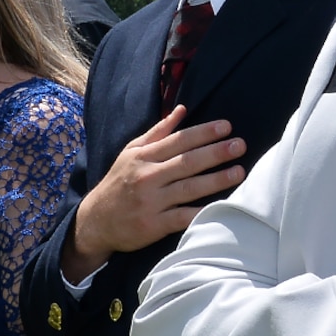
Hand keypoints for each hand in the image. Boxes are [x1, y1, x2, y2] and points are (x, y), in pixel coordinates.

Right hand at [65, 106, 246, 280]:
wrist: (96, 221)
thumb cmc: (119, 183)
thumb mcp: (131, 153)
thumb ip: (158, 132)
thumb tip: (182, 110)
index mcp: (143, 156)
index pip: (178, 140)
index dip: (203, 133)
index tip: (227, 127)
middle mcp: (147, 176)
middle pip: (186, 162)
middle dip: (215, 152)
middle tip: (240, 145)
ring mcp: (150, 201)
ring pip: (188, 188)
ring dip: (216, 179)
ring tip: (239, 171)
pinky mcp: (153, 225)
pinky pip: (182, 217)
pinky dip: (201, 212)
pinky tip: (222, 206)